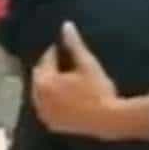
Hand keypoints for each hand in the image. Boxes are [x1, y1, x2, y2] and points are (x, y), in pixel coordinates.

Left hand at [31, 22, 121, 138]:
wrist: (109, 120)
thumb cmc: (98, 89)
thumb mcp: (87, 63)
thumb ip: (74, 44)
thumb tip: (66, 25)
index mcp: (44, 82)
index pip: (45, 60)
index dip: (54, 52)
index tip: (63, 47)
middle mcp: (39, 98)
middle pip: (40, 77)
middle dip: (48, 68)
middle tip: (62, 61)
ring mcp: (45, 114)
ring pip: (41, 93)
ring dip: (48, 84)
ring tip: (63, 78)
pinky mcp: (53, 124)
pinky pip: (46, 108)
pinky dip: (51, 100)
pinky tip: (64, 96)